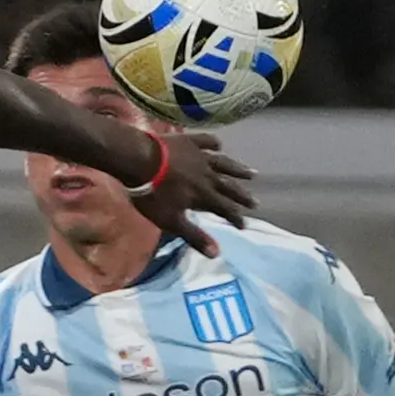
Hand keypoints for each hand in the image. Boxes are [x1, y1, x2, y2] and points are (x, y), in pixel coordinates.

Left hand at [132, 130, 258, 255]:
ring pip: (223, 163)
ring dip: (238, 169)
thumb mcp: (171, 220)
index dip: (235, 217)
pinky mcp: (189, 141)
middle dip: (242, 196)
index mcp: (204, 195)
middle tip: (256, 203)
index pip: (224, 209)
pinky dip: (214, 143)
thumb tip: (216, 254)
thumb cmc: (153, 193)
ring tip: (252, 174)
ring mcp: (199, 156)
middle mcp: (207, 175)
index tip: (244, 225)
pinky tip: (219, 144)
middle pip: (228, 187)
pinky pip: (206, 141)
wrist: (139, 160)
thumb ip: (194, 235)